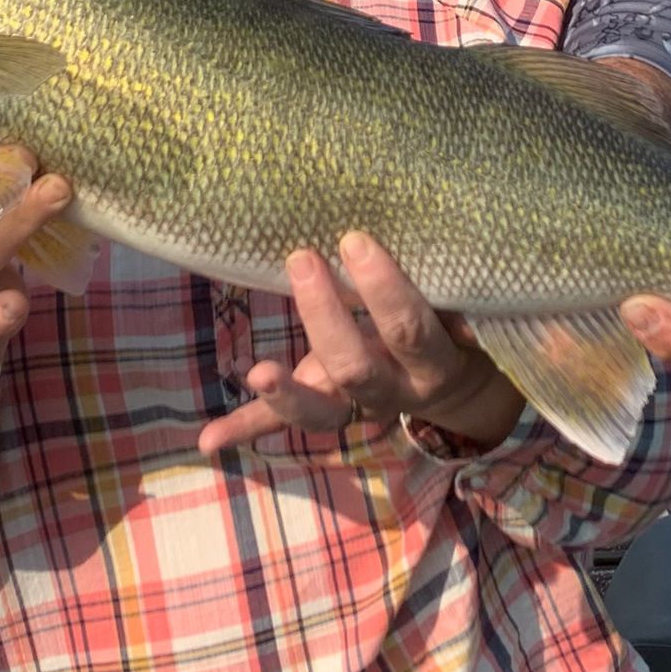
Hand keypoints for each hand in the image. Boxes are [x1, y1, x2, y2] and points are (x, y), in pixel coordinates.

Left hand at [197, 232, 524, 456]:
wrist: (461, 387)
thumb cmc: (456, 323)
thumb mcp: (462, 306)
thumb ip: (443, 285)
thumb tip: (423, 232)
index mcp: (433, 363)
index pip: (410, 330)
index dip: (385, 291)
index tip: (355, 239)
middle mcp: (394, 392)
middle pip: (357, 368)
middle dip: (325, 316)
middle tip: (302, 258)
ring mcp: (356, 408)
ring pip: (320, 411)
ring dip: (285, 393)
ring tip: (258, 373)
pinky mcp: (326, 410)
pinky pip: (284, 424)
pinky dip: (245, 428)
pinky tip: (207, 440)